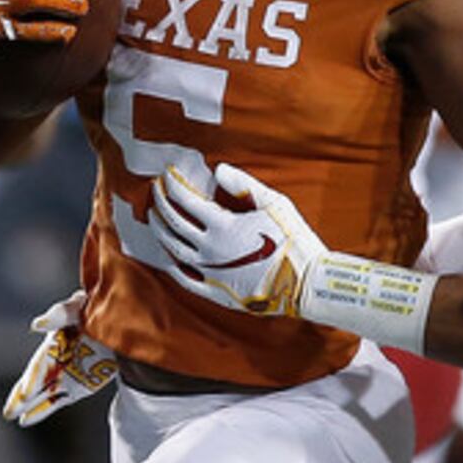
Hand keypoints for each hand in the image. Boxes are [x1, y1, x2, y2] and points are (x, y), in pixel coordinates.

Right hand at [2, 294, 117, 425]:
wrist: (122, 322)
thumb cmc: (95, 308)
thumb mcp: (78, 307)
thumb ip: (59, 313)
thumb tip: (36, 326)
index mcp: (53, 343)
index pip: (40, 366)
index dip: (32, 381)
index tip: (24, 395)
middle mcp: (56, 361)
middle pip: (35, 382)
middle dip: (21, 397)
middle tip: (8, 413)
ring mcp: (66, 376)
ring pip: (43, 394)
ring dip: (28, 406)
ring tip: (12, 417)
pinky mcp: (79, 387)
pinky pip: (57, 401)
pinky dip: (41, 411)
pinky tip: (25, 420)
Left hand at [151, 164, 325, 317]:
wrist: (307, 283)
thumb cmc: (294, 240)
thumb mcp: (275, 204)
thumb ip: (244, 184)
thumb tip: (217, 169)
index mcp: (223, 226)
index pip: (186, 200)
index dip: (173, 184)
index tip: (167, 174)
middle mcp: (210, 250)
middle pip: (173, 223)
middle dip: (161, 204)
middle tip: (155, 192)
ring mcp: (210, 273)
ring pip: (174, 250)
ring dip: (161, 232)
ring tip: (155, 219)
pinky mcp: (216, 292)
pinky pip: (185, 280)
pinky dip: (173, 266)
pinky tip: (168, 257)